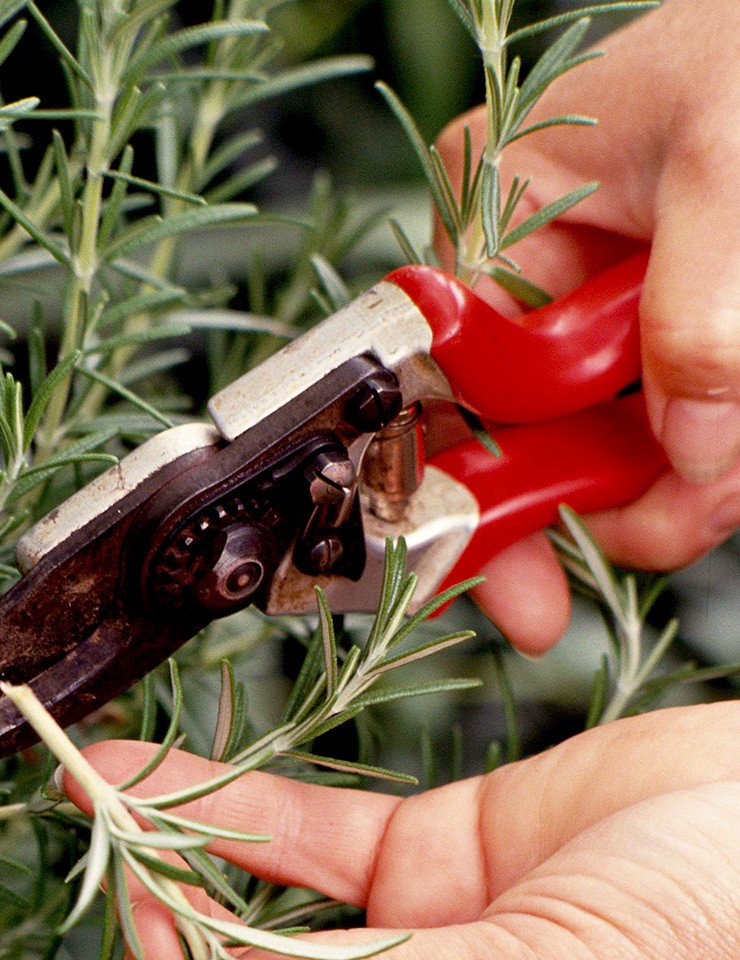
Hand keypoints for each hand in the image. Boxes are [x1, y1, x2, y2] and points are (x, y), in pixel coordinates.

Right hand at [435, 0, 739, 651]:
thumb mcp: (727, 169)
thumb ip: (694, 318)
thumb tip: (685, 448)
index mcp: (499, 205)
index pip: (449, 384)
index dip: (477, 500)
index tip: (522, 590)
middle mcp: (529, 268)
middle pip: (527, 441)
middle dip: (604, 500)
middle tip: (680, 522)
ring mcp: (591, 311)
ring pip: (604, 453)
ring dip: (673, 486)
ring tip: (732, 469)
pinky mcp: (653, 336)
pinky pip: (661, 434)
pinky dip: (706, 460)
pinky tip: (731, 448)